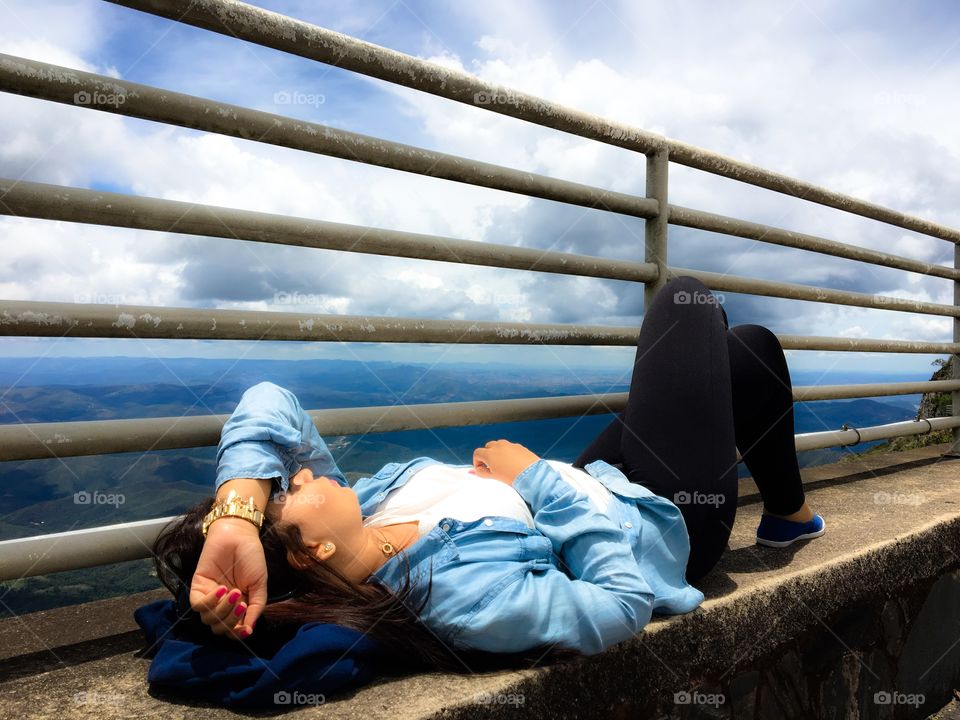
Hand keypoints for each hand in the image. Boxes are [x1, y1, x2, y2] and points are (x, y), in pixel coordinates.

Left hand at [189, 518, 266, 639]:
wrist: (239, 535)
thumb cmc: (252, 557)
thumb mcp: (260, 584)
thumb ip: (256, 608)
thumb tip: (249, 631)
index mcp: (238, 606)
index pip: (233, 630)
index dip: (237, 633)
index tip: (246, 629)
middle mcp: (222, 604)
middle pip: (220, 628)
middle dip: (231, 620)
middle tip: (242, 603)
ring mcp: (209, 596)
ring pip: (209, 619)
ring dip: (223, 610)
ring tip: (235, 592)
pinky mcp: (197, 587)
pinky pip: (198, 605)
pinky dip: (210, 601)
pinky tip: (222, 589)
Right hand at [472, 439, 540, 485]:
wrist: (532, 475)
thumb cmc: (512, 478)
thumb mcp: (493, 478)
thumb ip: (481, 473)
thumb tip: (472, 472)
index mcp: (490, 454)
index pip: (477, 453)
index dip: (477, 462)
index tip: (482, 469)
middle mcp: (499, 446)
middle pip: (488, 447)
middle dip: (488, 455)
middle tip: (492, 467)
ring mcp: (510, 445)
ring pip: (499, 445)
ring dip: (498, 452)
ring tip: (503, 465)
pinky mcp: (520, 446)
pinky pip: (510, 447)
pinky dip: (509, 453)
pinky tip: (513, 463)